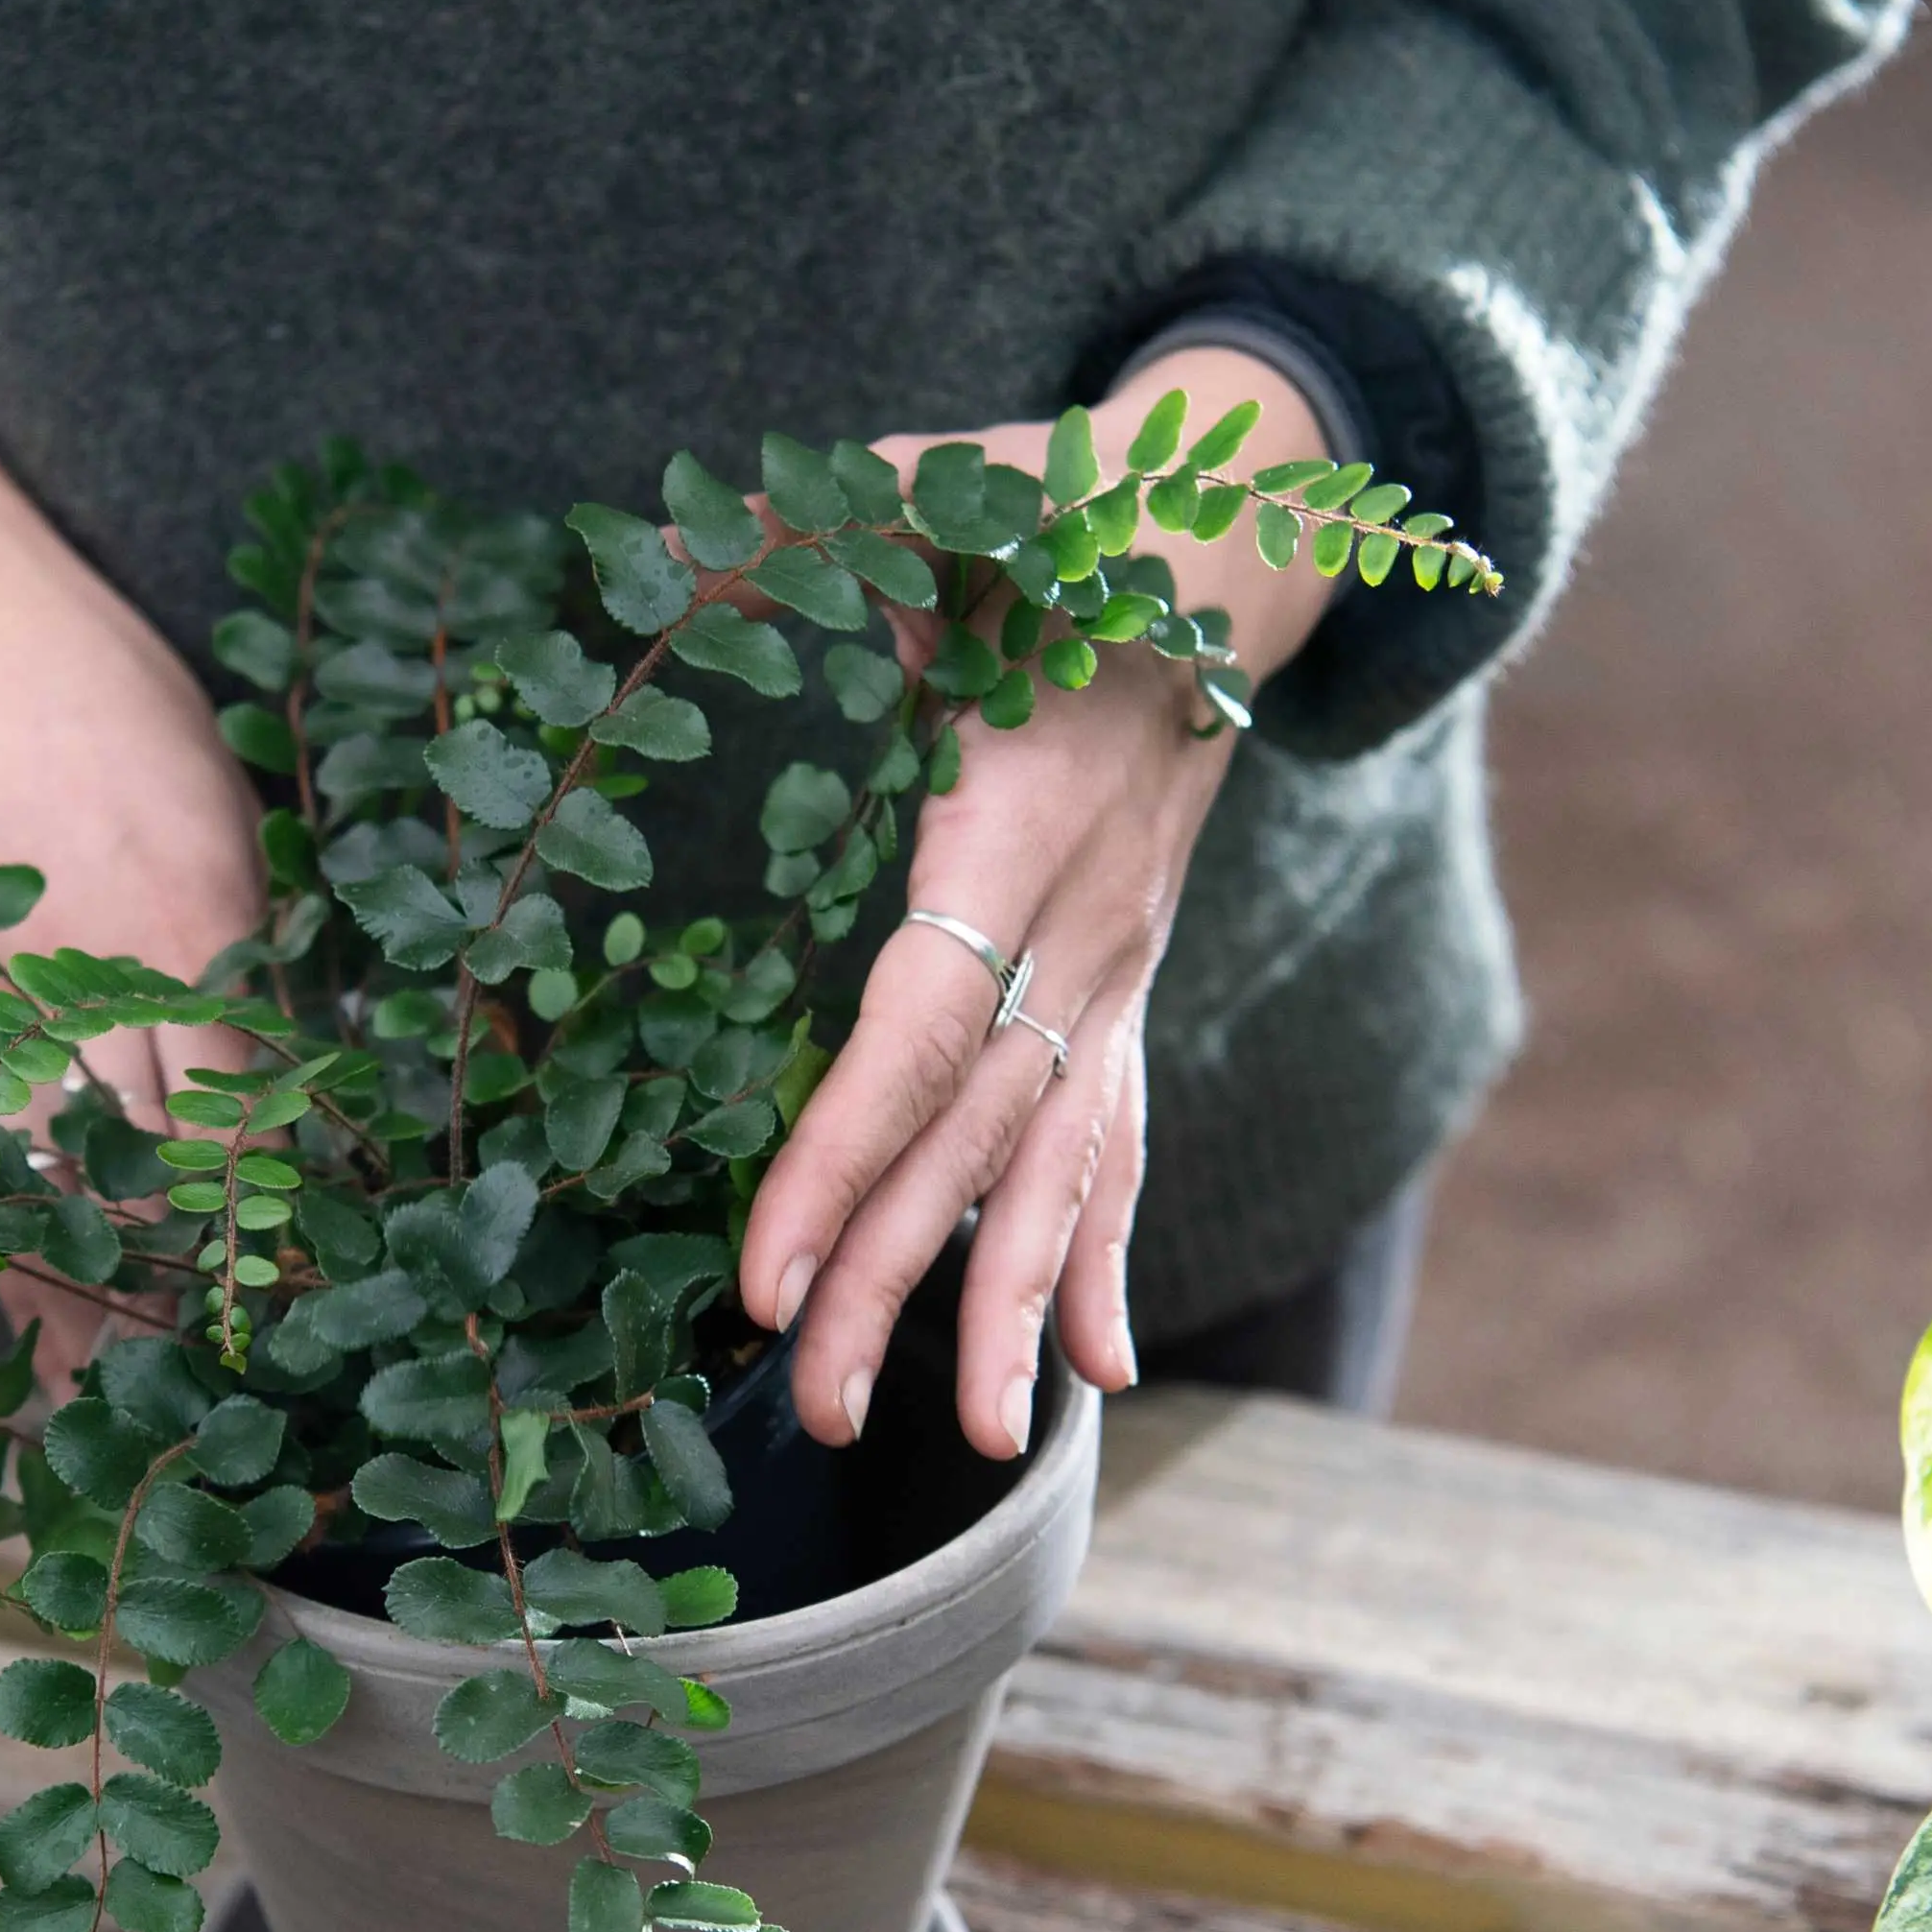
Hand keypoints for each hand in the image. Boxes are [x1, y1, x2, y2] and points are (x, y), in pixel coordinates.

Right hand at [0, 347, 264, 1361]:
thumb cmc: (106, 702)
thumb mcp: (216, 813)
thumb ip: (243, 954)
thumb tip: (286, 1094)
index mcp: (194, 913)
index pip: (249, 1106)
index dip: (278, 1217)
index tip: (320, 1303)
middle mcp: (90, 971)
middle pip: (158, 1166)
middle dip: (203, 1282)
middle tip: (250, 1393)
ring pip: (53, 1189)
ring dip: (104, 1308)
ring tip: (145, 1416)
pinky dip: (13, 1257)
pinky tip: (45, 1349)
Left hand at [734, 347, 1338, 1458]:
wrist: (1235, 535)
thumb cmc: (1068, 516)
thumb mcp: (961, 488)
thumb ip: (840, 511)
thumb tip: (697, 520)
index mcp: (1021, 828)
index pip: (919, 1027)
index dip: (843, 1156)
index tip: (770, 1275)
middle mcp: (1086, 925)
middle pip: (981, 1134)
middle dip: (901, 1280)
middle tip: (819, 1407)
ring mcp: (1120, 967)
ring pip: (1062, 1163)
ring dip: (1007, 1305)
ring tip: (967, 1443)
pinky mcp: (1131, 983)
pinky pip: (1121, 1136)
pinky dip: (1101, 1254)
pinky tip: (1088, 1372)